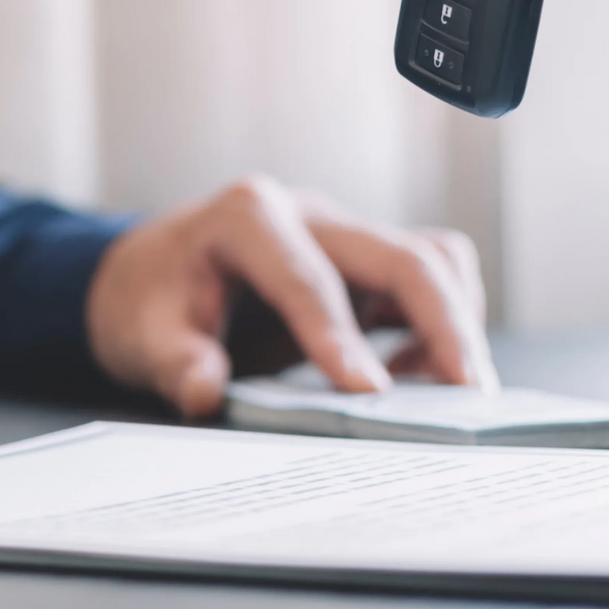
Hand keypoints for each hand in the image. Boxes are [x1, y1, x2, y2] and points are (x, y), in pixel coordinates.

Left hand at [85, 176, 496, 418]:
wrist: (151, 274)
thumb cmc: (151, 297)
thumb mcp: (142, 332)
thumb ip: (174, 360)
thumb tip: (203, 390)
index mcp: (247, 216)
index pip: (306, 275)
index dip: (339, 334)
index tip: (367, 392)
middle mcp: (310, 215)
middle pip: (400, 255)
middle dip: (442, 322)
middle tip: (467, 393)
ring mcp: (345, 236)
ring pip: (432, 258)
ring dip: (456, 321)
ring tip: (454, 392)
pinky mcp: (366, 266)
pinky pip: (430, 280)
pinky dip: (442, 326)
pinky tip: (416, 379)